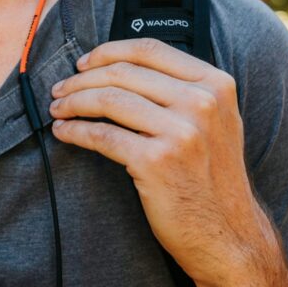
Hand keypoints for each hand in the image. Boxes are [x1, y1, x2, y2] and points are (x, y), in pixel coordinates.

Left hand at [49, 38, 273, 286]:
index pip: (149, 49)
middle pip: (123, 73)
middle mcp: (202, 103)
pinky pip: (103, 136)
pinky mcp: (157, 162)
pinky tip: (63, 132)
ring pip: (109, 99)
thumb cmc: (211, 176)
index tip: (84, 63)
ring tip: (58, 109)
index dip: (108, 51)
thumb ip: (181, 87)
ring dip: (74, 102)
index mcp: (216, 84)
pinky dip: (76, 131)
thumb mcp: (214, 119)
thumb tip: (116, 64)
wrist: (229, 237)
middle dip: (82, 78)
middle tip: (61, 89)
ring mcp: (182, 132)